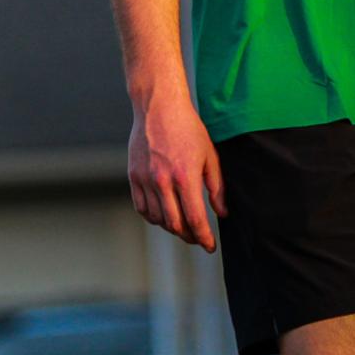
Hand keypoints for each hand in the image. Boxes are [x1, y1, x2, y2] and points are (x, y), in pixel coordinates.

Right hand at [127, 94, 224, 251]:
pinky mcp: (133, 176)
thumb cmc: (188, 128)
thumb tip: (221, 212)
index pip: (196, 219)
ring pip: (157, 218)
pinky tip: (163, 215)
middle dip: (188, 236)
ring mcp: (145, 179)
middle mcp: (163, 181)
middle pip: (174, 224)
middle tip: (197, 238)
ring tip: (182, 226)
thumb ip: (216, 187)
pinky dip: (153, 217)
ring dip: (171, 228)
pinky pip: (141, 207)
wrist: (158, 108)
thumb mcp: (210, 156)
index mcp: (185, 176)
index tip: (210, 246)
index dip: (204, 238)